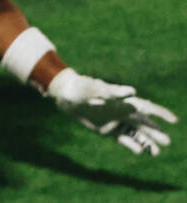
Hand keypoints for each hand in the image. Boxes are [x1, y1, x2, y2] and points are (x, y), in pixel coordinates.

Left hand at [47, 68, 176, 155]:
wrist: (65, 94)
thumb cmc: (81, 87)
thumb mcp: (96, 88)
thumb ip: (114, 93)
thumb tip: (133, 93)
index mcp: (122, 100)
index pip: (146, 107)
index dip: (160, 113)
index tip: (174, 119)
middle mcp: (121, 111)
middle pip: (142, 123)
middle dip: (155, 132)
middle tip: (168, 142)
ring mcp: (114, 121)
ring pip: (134, 133)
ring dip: (145, 141)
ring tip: (156, 152)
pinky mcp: (106, 129)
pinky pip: (121, 138)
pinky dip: (130, 144)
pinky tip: (139, 151)